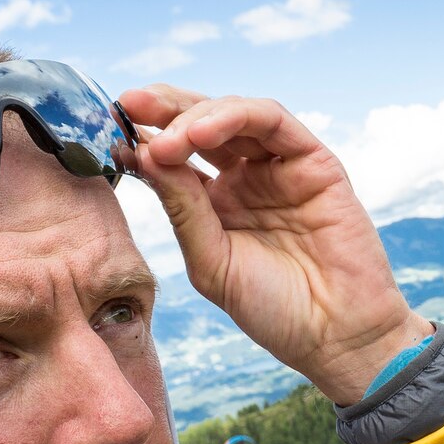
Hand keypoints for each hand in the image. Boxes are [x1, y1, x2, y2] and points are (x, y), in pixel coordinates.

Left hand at [118, 86, 429, 406]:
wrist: (336, 336)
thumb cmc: (275, 310)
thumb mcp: (211, 263)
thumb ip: (182, 209)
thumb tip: (144, 153)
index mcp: (217, 203)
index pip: (175, 156)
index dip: (142, 140)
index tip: (106, 136)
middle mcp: (247, 177)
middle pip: (199, 124)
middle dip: (162, 110)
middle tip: (128, 106)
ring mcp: (280, 166)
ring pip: (232, 115)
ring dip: (194, 116)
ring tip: (166, 138)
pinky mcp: (314, 161)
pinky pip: (273, 120)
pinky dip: (234, 116)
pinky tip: (199, 133)